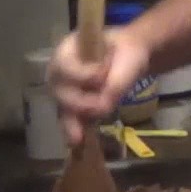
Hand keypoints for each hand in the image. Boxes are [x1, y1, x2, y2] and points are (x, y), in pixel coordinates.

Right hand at [48, 27, 149, 145]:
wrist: (130, 59)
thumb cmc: (127, 52)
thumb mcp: (128, 59)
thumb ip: (116, 80)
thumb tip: (103, 106)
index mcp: (69, 49)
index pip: (65, 65)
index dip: (81, 74)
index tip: (101, 75)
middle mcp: (60, 70)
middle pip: (60, 89)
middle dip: (78, 102)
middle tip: (100, 107)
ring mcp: (64, 88)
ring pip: (63, 107)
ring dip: (71, 121)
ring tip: (77, 138)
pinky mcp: (73, 105)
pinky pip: (70, 118)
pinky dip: (74, 129)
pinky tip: (76, 142)